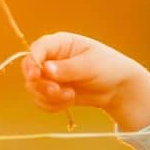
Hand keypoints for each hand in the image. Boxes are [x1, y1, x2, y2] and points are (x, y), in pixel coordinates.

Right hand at [22, 32, 149, 132]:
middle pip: (30, 70)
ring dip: (48, 96)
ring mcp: (50, 76)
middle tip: (57, 91)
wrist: (119, 88)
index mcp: (59, 44)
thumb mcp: (90, 65)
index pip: (37, 49)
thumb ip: (68, 68)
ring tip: (70, 96)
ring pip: (34, 87)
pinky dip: (52, 105)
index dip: (32, 61)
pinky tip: (69, 101)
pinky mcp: (54, 92)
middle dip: (41, 83)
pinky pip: (42, 101)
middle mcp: (50, 58)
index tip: (35, 75)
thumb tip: (46, 70)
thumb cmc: (107, 67)